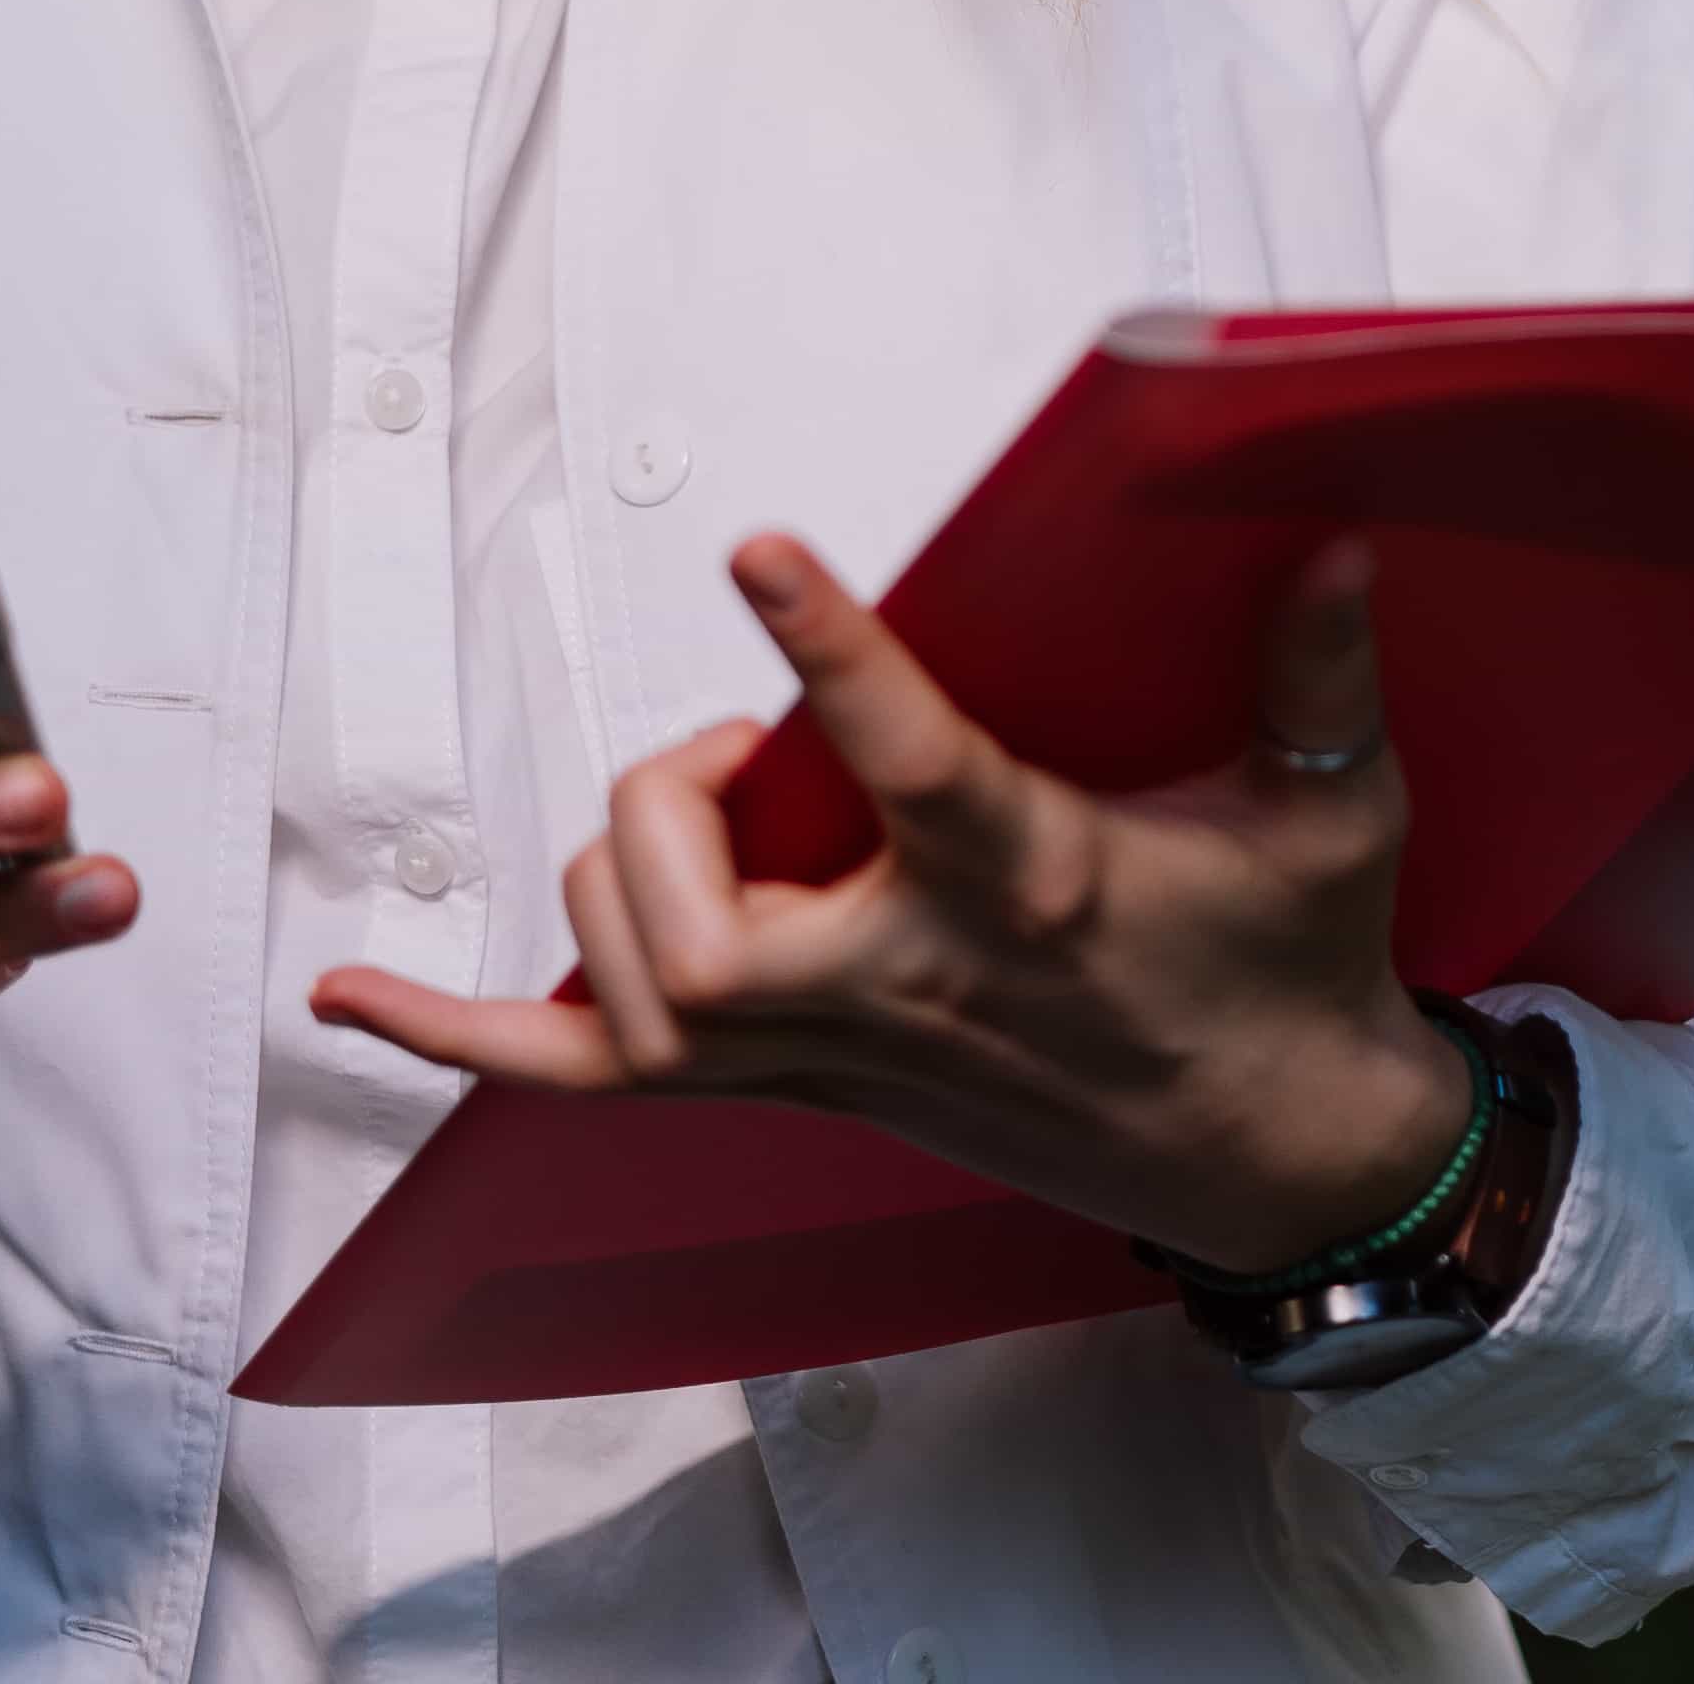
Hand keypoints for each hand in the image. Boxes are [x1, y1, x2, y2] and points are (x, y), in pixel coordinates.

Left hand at [312, 535, 1472, 1274]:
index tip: (763, 550)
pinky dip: (463, 1039)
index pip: (909, 767)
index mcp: (1034, 887)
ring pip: (635, 995)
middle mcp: (910, 980)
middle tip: (755, 751)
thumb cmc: (1291, 968)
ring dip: (630, 875)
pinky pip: (588, 1078)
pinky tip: (358, 993)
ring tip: (724, 805)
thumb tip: (1332, 538)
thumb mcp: (1335, 816)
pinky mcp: (802, 1088)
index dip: (828, 660)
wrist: (1277, 1154)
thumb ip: (1321, 680)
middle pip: (700, 922)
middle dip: (679, 799)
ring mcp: (839, 1054)